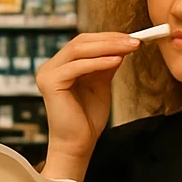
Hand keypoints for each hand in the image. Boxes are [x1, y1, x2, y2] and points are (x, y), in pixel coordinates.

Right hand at [38, 31, 139, 172]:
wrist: (78, 144)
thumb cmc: (88, 118)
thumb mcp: (101, 84)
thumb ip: (106, 64)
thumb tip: (121, 45)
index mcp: (61, 65)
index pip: (84, 42)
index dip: (108, 37)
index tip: (132, 38)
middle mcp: (51, 66)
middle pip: (81, 42)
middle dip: (110, 40)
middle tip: (134, 40)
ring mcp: (47, 73)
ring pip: (79, 50)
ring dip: (107, 47)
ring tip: (129, 47)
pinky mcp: (50, 83)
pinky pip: (77, 66)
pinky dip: (98, 62)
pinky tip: (117, 61)